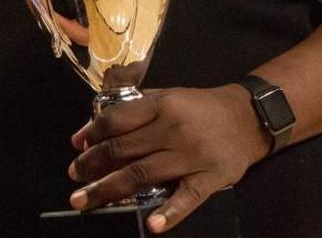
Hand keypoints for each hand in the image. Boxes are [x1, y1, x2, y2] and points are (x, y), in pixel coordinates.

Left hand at [67, 84, 271, 233]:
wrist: (248, 117)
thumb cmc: (199, 108)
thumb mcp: (166, 97)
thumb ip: (131, 110)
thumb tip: (88, 132)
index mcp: (161, 105)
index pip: (117, 120)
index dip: (92, 135)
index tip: (77, 147)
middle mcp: (174, 129)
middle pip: (124, 150)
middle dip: (92, 165)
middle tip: (74, 177)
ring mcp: (192, 155)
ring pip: (143, 174)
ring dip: (109, 189)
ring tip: (85, 200)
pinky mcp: (211, 178)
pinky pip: (187, 198)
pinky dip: (169, 213)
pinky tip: (150, 224)